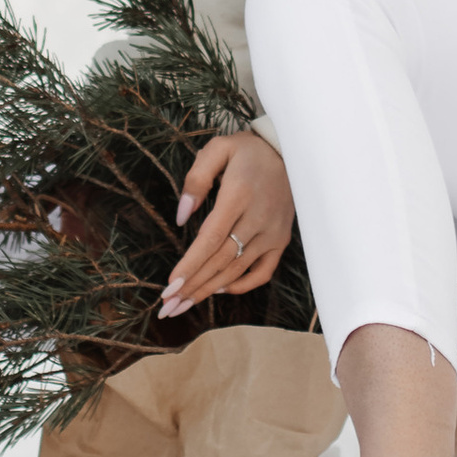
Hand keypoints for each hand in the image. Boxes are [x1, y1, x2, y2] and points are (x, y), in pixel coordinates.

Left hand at [158, 131, 294, 319]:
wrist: (289, 152)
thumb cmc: (247, 151)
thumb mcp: (217, 149)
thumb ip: (196, 179)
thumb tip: (182, 216)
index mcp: (239, 195)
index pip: (210, 239)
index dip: (190, 265)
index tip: (169, 286)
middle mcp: (258, 218)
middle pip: (221, 260)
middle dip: (192, 286)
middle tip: (168, 307)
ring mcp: (272, 232)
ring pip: (237, 269)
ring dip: (209, 290)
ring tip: (184, 305)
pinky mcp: (281, 240)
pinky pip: (263, 272)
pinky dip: (242, 285)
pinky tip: (220, 290)